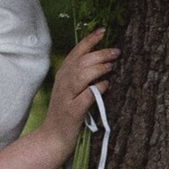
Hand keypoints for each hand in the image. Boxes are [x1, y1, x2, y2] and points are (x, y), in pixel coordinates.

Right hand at [39, 30, 118, 155]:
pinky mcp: (72, 112)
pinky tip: (106, 86)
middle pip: (80, 62)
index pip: (75, 52)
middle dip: (99, 54)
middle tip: (116, 51)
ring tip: (111, 66)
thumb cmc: (66, 113)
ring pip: (81, 76)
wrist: (53, 138)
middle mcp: (62, 83)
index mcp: (63, 75)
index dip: (89, 40)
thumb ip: (82, 75)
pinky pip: (85, 97)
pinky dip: (96, 90)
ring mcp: (66, 97)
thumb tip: (104, 61)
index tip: (103, 30)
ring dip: (97, 69)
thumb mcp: (70, 90)